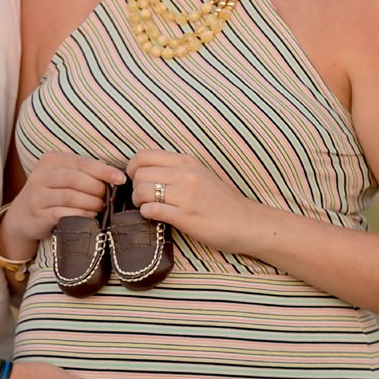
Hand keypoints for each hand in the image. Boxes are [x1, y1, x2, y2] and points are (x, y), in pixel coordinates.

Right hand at [2, 153, 125, 259]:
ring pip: (70, 196)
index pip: (82, 162)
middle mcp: (41, 175)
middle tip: (108, 198)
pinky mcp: (37, 214)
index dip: (103, 171)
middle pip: (76, 179)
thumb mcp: (65, 176)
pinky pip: (63, 213)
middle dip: (97, 189)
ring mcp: (37, 195)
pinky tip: (90, 216)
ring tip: (100, 207)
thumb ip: (86, 172)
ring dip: (91, 203)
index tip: (121, 179)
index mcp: (51, 160)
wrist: (22, 216)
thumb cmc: (52, 193)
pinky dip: (81, 215)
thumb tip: (113, 174)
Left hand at [128, 150, 258, 253]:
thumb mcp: (201, 175)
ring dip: (139, 202)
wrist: (246, 222)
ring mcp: (185, 195)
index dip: (132, 168)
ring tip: (149, 208)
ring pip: (141, 191)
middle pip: (139, 174)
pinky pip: (151, 210)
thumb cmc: (222, 201)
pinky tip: (156, 217)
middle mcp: (185, 174)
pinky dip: (147, 214)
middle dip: (134, 188)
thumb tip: (145, 171)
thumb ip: (176, 170)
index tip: (137, 179)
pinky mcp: (185, 216)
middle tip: (143, 198)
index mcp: (187, 162)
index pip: (143, 155)